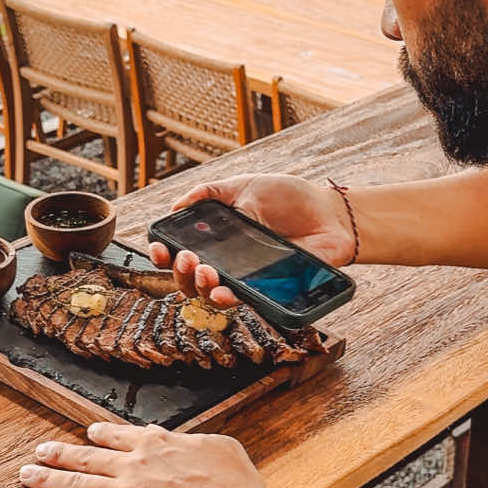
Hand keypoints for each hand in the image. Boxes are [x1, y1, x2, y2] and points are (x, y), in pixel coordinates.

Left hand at [15, 422, 291, 487]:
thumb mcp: (222, 448)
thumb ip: (197, 442)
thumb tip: (188, 442)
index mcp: (159, 444)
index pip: (121, 436)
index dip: (102, 435)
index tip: (90, 434)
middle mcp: (134, 465)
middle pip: (88, 457)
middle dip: (61, 453)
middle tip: (41, 451)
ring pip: (73, 484)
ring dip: (45, 478)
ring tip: (25, 474)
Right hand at [148, 173, 353, 307]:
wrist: (329, 213)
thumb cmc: (288, 198)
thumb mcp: (243, 185)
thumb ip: (208, 193)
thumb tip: (175, 206)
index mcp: (215, 238)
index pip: (180, 252)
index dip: (163, 254)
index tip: (158, 248)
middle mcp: (226, 261)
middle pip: (188, 279)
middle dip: (179, 271)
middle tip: (186, 258)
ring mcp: (245, 278)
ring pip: (210, 295)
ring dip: (198, 286)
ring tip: (203, 270)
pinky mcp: (267, 290)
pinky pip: (243, 301)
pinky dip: (227, 299)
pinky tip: (220, 292)